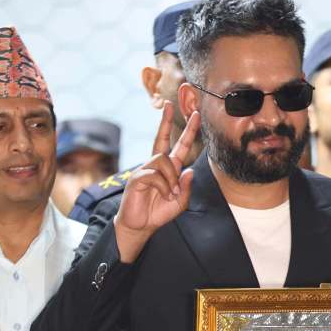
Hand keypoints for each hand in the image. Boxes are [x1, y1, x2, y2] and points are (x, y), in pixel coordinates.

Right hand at [113, 100, 199, 262]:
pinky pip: (154, 174)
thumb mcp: (179, 203)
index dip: (187, 132)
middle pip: (161, 139)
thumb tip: (188, 171)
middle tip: (169, 104)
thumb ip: (186, 188)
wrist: (140, 226)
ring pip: (162, 160)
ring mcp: (145, 170)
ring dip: (171, 178)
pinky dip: (163, 186)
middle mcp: (156, 166)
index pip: (178, 146)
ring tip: (170, 193)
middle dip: (166, 121)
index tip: (194, 116)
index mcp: (169, 170)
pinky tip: (163, 194)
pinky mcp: (136, 177)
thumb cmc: (158, 213)